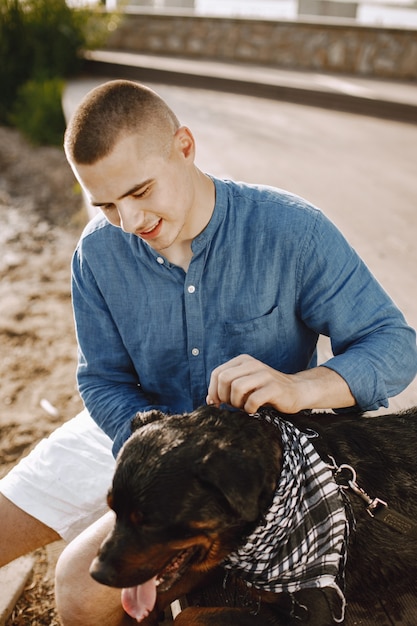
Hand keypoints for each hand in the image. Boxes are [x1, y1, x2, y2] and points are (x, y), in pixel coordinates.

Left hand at [206, 354, 355, 413]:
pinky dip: (249, 409)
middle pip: (224, 379)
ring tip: (243, 407)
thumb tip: (209, 400)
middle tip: (232, 405)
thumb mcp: (245, 384)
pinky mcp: (275, 388)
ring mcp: (264, 375)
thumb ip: (227, 388)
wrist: (296, 391)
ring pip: (237, 388)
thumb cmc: (266, 390)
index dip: (213, 391)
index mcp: (243, 361)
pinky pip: (253, 400)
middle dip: (223, 397)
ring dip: (236, 403)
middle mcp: (253, 364)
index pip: (217, 373)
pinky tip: (253, 410)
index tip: (218, 403)